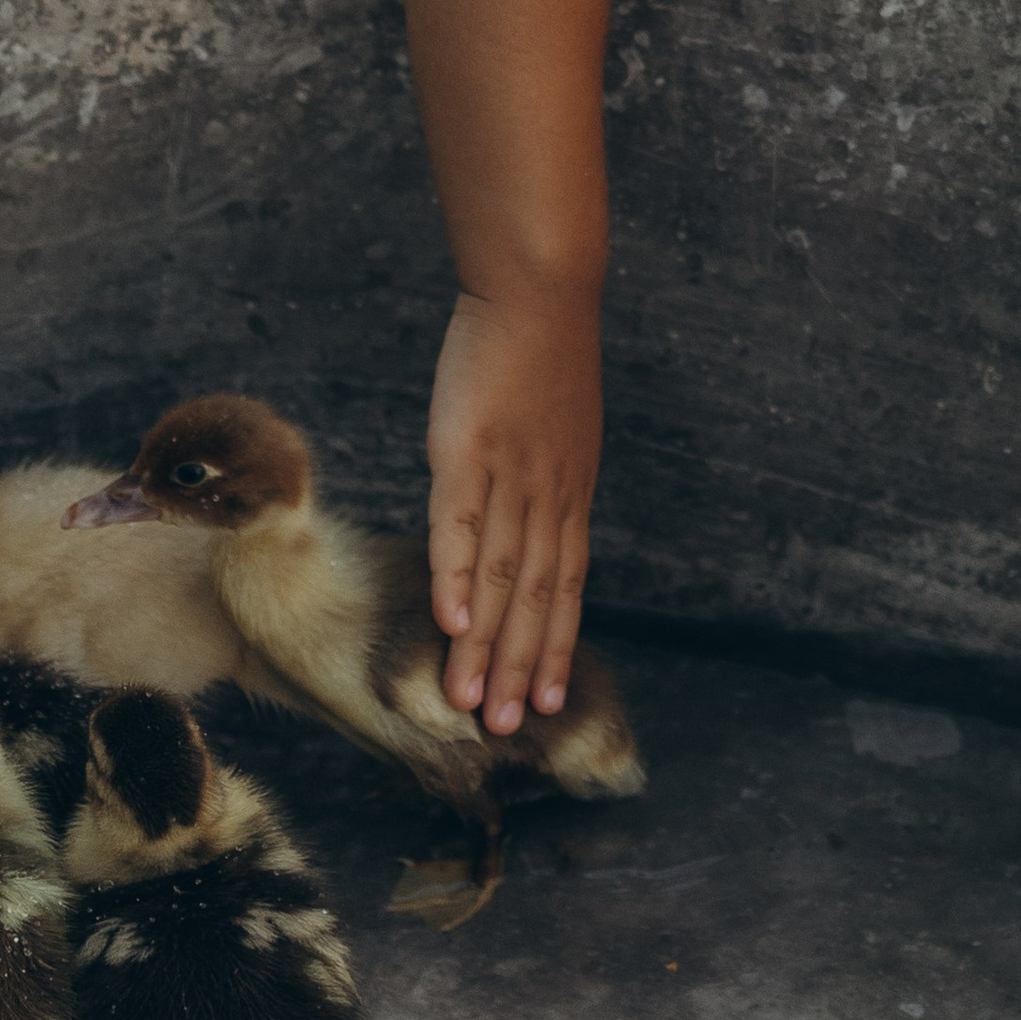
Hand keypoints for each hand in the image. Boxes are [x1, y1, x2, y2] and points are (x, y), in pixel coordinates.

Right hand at [425, 282, 602, 734]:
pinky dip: (457, 576)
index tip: (550, 700)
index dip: (558, 644)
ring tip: (471, 702)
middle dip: (523, 665)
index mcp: (570, 492)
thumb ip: (544, 478)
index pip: (566, 584)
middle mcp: (547, 495)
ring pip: (498, 575)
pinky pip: (461, 524)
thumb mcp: (556, 426)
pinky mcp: (467, 451)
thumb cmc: (540, 351)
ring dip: (486, 643)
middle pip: (535, 595)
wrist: (538, 290)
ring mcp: (509, 476)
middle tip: (508, 728)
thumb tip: (532, 518)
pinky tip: (450, 623)